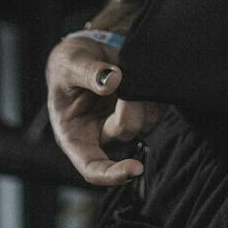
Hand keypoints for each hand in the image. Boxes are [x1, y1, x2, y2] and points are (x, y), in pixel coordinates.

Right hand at [46, 36, 168, 186]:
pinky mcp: (141, 112)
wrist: (85, 53)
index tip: (136, 168)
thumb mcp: (69, 64)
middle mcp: (101, 136)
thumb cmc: (69, 65)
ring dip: (143, 97)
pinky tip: (140, 76)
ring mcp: (124, 125)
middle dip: (128, 103)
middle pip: (127, 132)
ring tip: (127, 72)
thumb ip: (88, 73)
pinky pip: (158, 109)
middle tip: (121, 74)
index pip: (93, 169)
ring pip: (147, 122)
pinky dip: (154, 93)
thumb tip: (113, 82)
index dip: (113, 174)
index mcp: (75, 137)